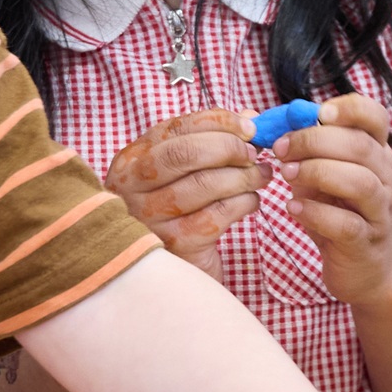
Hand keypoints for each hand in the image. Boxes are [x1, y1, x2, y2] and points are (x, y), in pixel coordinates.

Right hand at [103, 110, 268, 278]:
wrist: (170, 276)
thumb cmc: (180, 214)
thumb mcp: (185, 174)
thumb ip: (211, 141)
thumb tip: (250, 116)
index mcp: (131, 161)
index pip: (175, 128)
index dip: (218, 122)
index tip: (250, 127)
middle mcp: (131, 188)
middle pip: (184, 153)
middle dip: (230, 148)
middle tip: (255, 155)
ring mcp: (149, 218)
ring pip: (205, 184)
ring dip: (244, 177)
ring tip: (260, 178)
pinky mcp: (174, 245)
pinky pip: (218, 214)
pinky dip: (244, 203)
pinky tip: (250, 203)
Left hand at [269, 94, 391, 303]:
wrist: (366, 268)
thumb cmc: (338, 211)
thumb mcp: (322, 173)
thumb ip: (303, 148)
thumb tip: (267, 121)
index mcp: (376, 151)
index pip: (375, 115)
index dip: (348, 108)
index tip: (317, 113)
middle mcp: (385, 177)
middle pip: (360, 146)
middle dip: (314, 141)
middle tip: (280, 149)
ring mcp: (380, 211)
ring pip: (360, 182)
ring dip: (317, 172)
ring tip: (286, 175)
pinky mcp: (367, 242)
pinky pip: (347, 224)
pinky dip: (316, 213)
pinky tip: (292, 209)